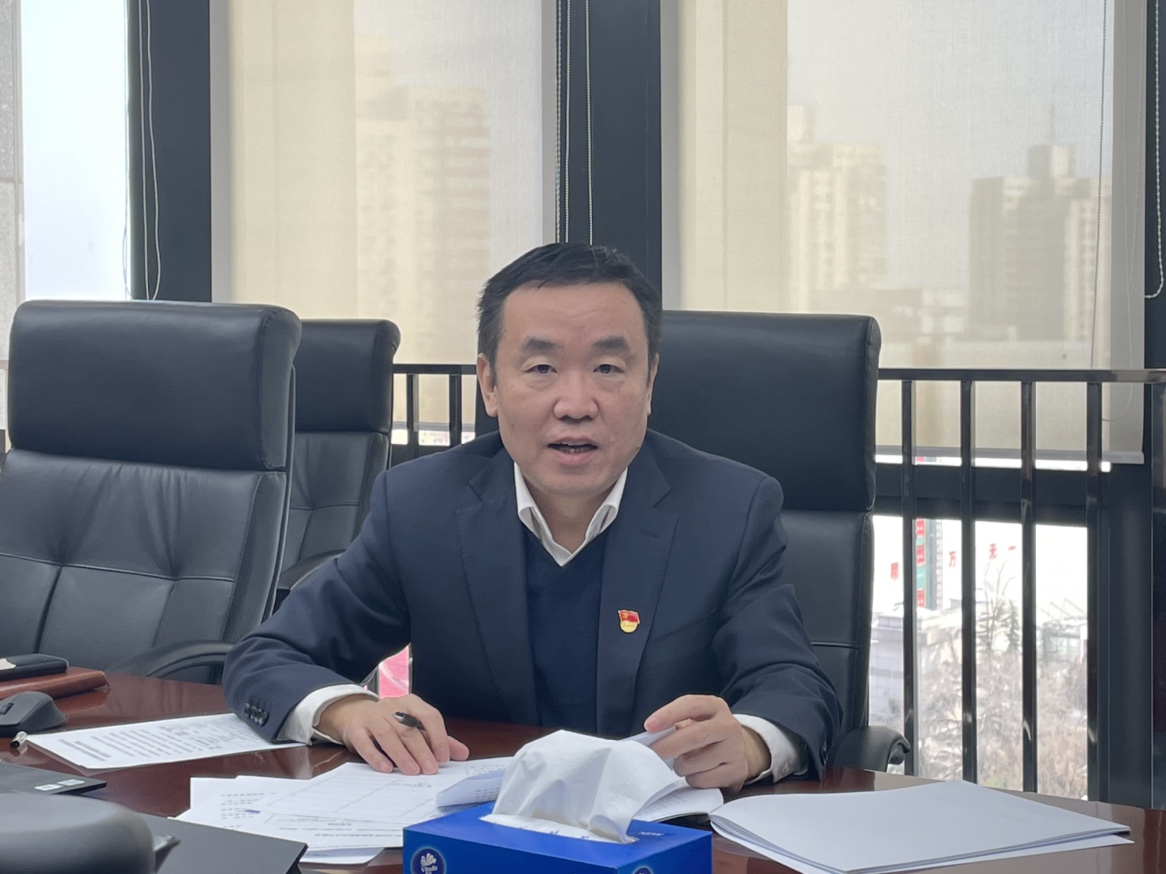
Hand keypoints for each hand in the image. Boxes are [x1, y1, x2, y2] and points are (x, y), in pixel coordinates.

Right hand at [317, 693, 469, 774]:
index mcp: (411, 703)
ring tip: (412, 771)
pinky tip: (386, 768)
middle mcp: (391, 706)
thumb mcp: (415, 727)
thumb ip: (438, 739)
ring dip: (401, 754)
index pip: (429, 716)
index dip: (438, 737)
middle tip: (431, 769)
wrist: (354, 714)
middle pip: (409, 728)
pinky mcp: (355, 729)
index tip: (444, 757)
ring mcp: (372, 716)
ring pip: (388, 734)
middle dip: (421, 750)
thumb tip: (463, 753)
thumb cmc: (391, 723)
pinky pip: (365, 742)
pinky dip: (376, 756)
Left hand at [644, 694, 770, 791]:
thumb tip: (650, 737)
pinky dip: (692, 779)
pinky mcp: (737, 771)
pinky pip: (703, 780)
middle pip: (696, 735)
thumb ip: (674, 725)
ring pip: (695, 762)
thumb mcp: (693, 722)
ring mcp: (736, 749)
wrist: (735, 752)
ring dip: (680, 766)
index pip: (691, 705)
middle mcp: (728, 725)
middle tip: (651, 752)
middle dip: (669, 745)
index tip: (649, 726)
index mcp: (715, 706)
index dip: (668, 714)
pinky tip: (697, 773)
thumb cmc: (704, 735)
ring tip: (683, 763)